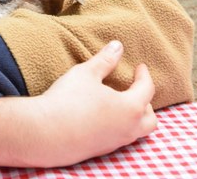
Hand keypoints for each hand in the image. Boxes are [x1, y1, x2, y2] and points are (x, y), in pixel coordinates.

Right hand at [0, 41, 156, 167]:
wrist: (46, 133)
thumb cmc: (69, 100)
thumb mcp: (86, 73)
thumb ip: (105, 60)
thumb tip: (117, 46)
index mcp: (130, 108)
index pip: (147, 89)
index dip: (144, 75)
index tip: (139, 67)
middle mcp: (128, 128)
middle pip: (150, 119)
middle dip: (146, 103)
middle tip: (135, 90)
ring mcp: (115, 142)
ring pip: (136, 131)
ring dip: (134, 117)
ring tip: (120, 104)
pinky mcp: (101, 151)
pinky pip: (119, 138)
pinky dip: (119, 126)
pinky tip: (102, 117)